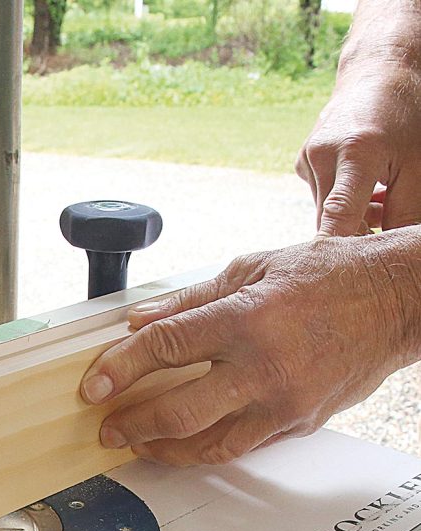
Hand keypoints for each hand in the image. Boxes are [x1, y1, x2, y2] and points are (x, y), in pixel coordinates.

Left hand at [81, 232, 420, 465]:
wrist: (396, 301)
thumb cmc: (331, 275)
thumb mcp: (252, 268)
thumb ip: (190, 300)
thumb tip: (142, 320)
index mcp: (246, 318)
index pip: (165, 346)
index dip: (121, 367)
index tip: (96, 384)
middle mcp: (264, 368)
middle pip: (180, 411)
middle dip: (134, 425)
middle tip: (109, 428)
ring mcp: (285, 403)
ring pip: (212, 445)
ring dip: (166, 450)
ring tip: (141, 446)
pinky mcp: (300, 423)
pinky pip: (245, 446)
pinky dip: (209, 448)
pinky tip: (188, 442)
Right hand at [296, 15, 420, 234]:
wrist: (380, 70)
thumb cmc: (407, 114)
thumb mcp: (418, 165)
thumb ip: (405, 212)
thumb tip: (391, 254)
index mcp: (354, 152)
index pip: (338, 219)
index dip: (339, 253)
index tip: (343, 279)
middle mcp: (321, 156)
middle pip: (328, 221)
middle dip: (354, 236)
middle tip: (380, 243)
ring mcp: (307, 159)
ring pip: (325, 211)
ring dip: (352, 218)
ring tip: (384, 203)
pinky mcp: (302, 161)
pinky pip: (320, 196)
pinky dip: (341, 201)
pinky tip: (365, 187)